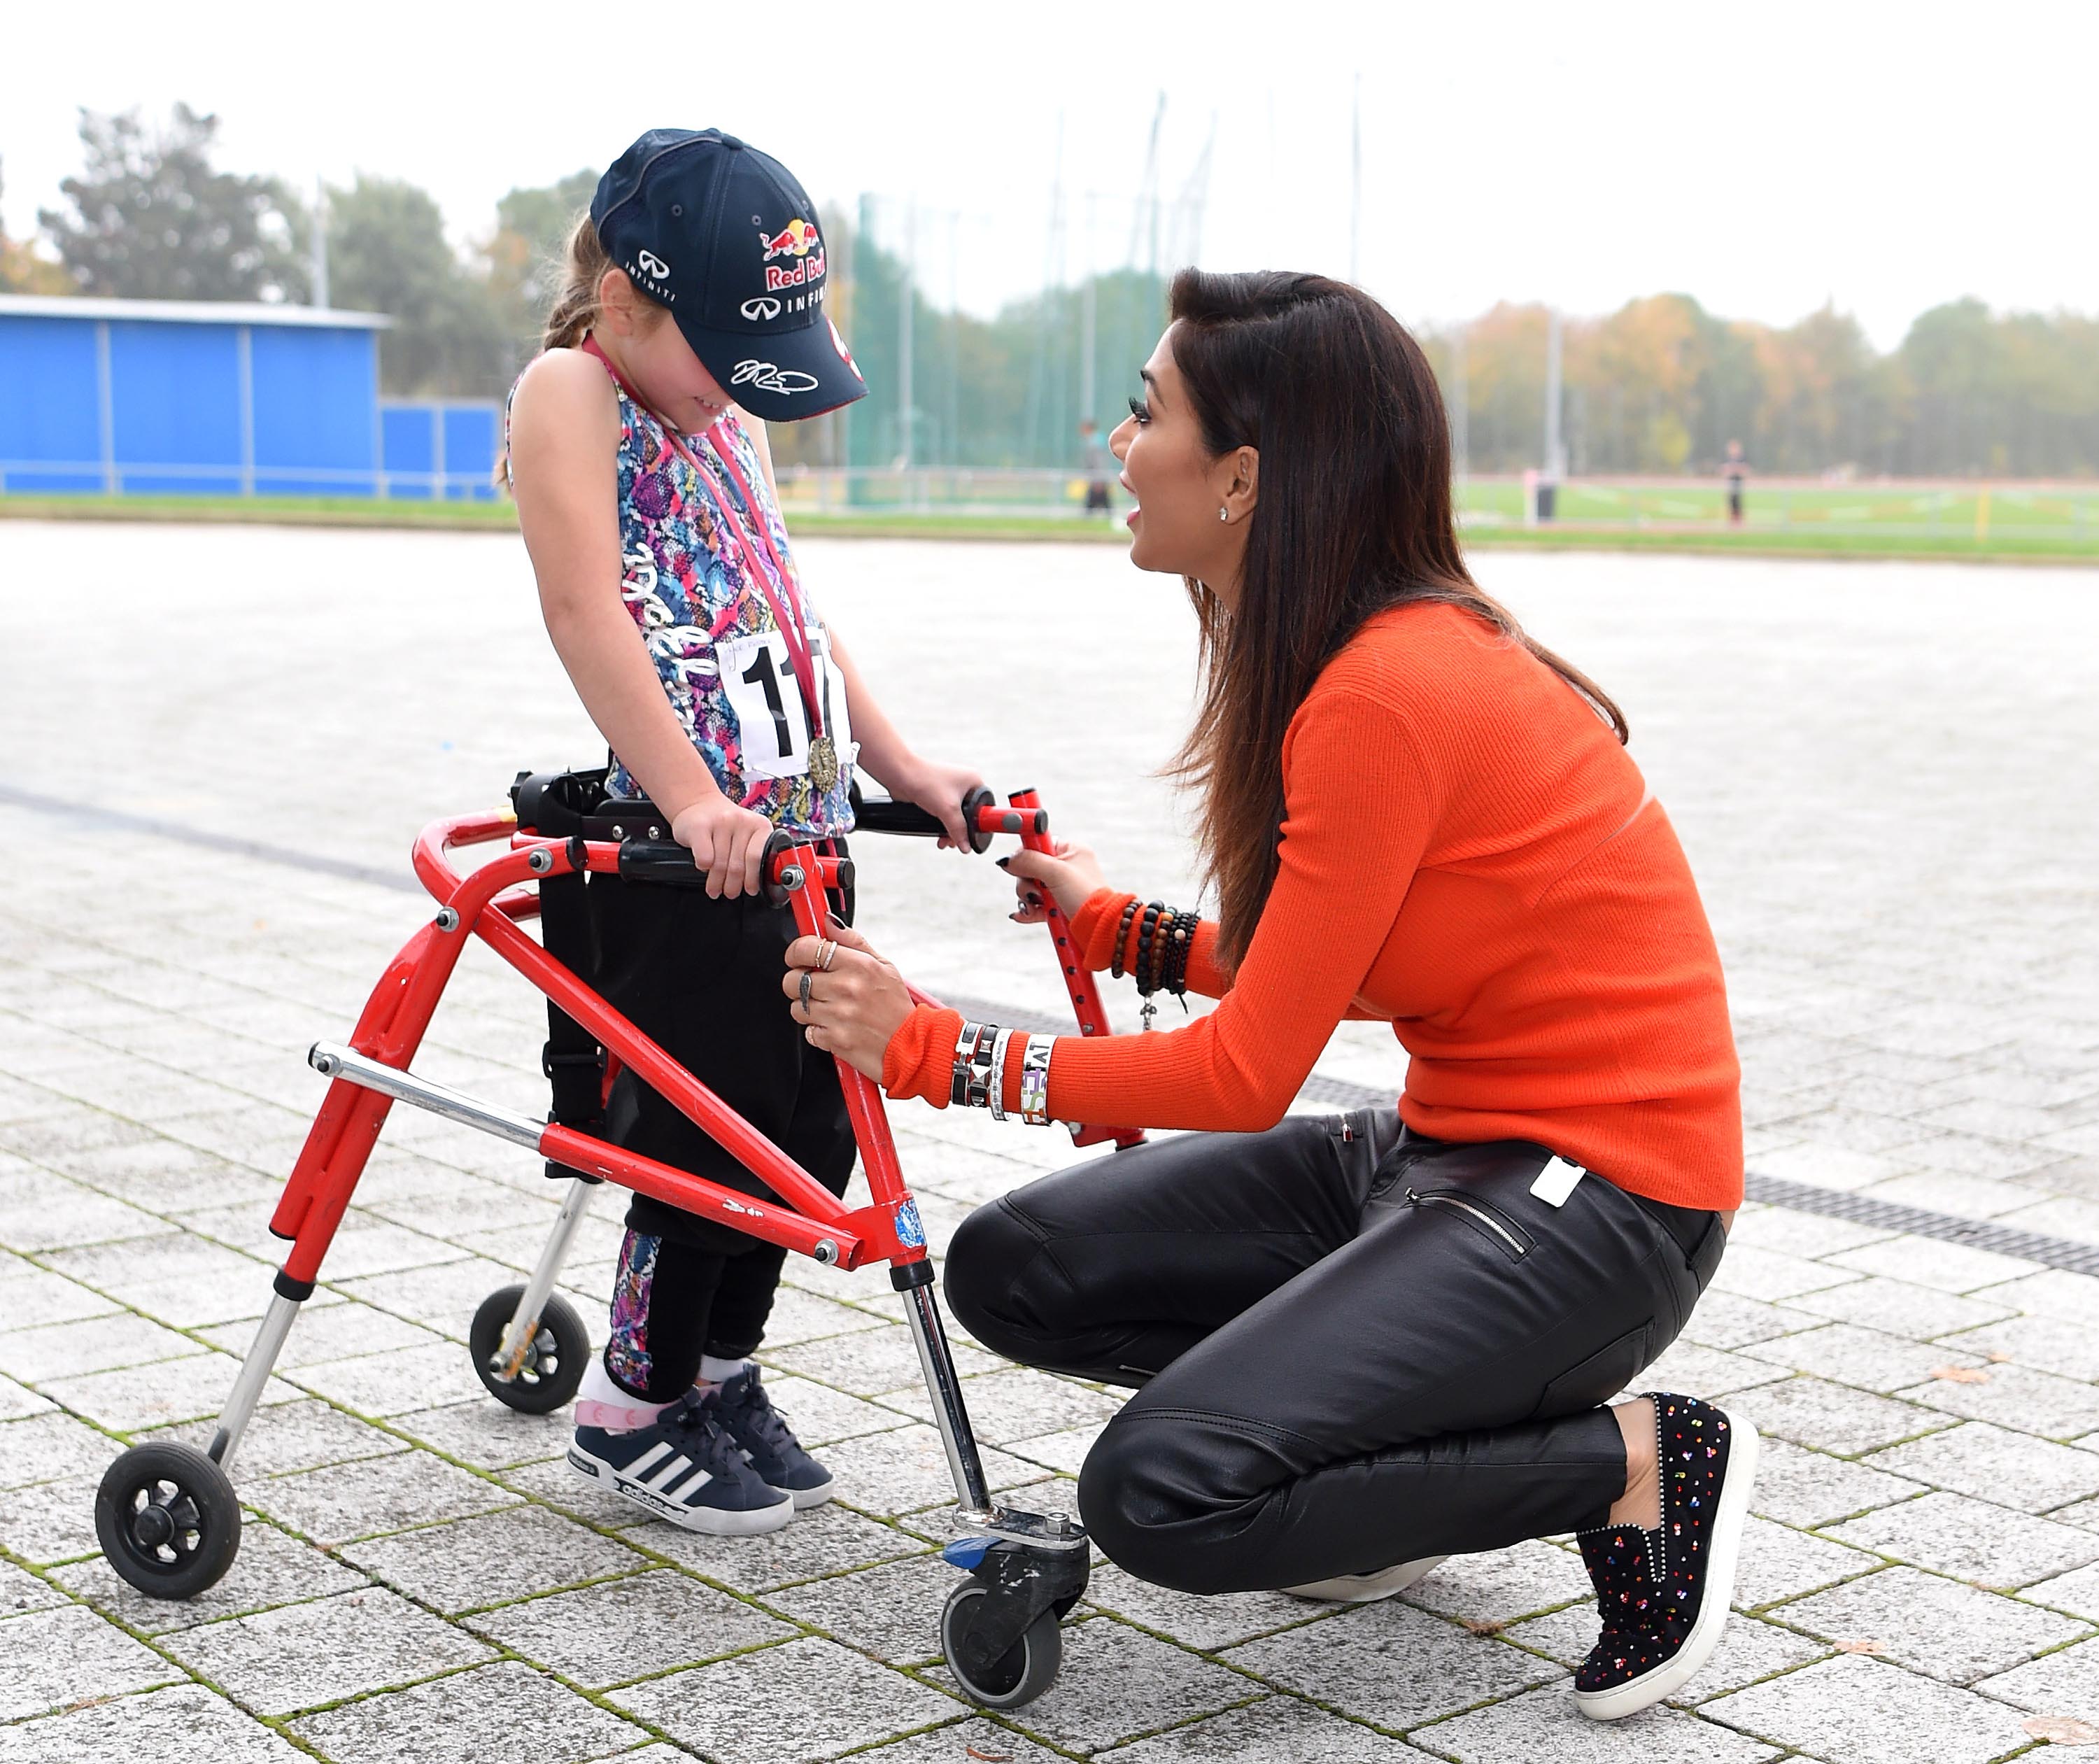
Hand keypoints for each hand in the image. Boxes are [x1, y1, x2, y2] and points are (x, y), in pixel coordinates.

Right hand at [670, 795, 773, 898]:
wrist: (698, 804)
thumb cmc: (725, 827)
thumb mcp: (747, 835)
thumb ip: (754, 854)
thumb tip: (756, 884)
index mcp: (759, 825)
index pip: (757, 858)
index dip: (753, 878)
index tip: (750, 890)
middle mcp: (741, 820)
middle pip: (737, 865)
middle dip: (733, 885)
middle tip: (730, 893)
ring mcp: (720, 822)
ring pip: (719, 864)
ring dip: (716, 882)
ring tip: (715, 890)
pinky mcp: (699, 826)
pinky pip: (704, 858)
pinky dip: (703, 868)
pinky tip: (703, 869)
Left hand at [782, 919, 915, 1080]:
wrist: (911, 1045)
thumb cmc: (897, 1006)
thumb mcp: (884, 966)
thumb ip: (853, 941)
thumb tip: (828, 921)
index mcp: (858, 965)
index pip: (806, 948)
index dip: (795, 952)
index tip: (798, 957)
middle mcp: (845, 988)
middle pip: (793, 979)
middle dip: (798, 982)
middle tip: (815, 986)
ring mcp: (838, 1015)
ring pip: (796, 1007)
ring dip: (807, 1008)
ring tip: (828, 1009)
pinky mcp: (834, 1039)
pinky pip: (808, 1031)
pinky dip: (817, 1030)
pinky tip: (835, 1026)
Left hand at [884, 755, 988, 849]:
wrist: (900, 775)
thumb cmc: (926, 782)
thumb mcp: (948, 810)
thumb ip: (959, 830)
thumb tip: (966, 847)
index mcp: (973, 781)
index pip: (985, 807)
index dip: (980, 824)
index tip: (974, 838)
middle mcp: (963, 785)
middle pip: (969, 815)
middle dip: (961, 831)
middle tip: (955, 842)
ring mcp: (949, 790)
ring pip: (956, 817)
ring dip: (950, 831)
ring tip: (944, 842)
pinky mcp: (937, 796)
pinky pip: (944, 815)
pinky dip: (942, 826)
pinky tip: (938, 835)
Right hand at [1001, 840, 1106, 923]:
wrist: (1098, 928)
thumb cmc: (1086, 897)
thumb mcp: (1056, 872)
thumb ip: (1029, 861)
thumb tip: (1007, 860)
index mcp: (1071, 850)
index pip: (1039, 843)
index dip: (1027, 855)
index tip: (1021, 865)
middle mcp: (1066, 867)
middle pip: (1030, 867)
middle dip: (1027, 882)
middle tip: (1037, 891)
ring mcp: (1060, 887)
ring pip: (1030, 887)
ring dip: (1028, 899)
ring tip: (1035, 906)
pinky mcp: (1057, 905)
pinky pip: (1035, 904)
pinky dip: (1029, 910)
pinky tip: (1024, 915)